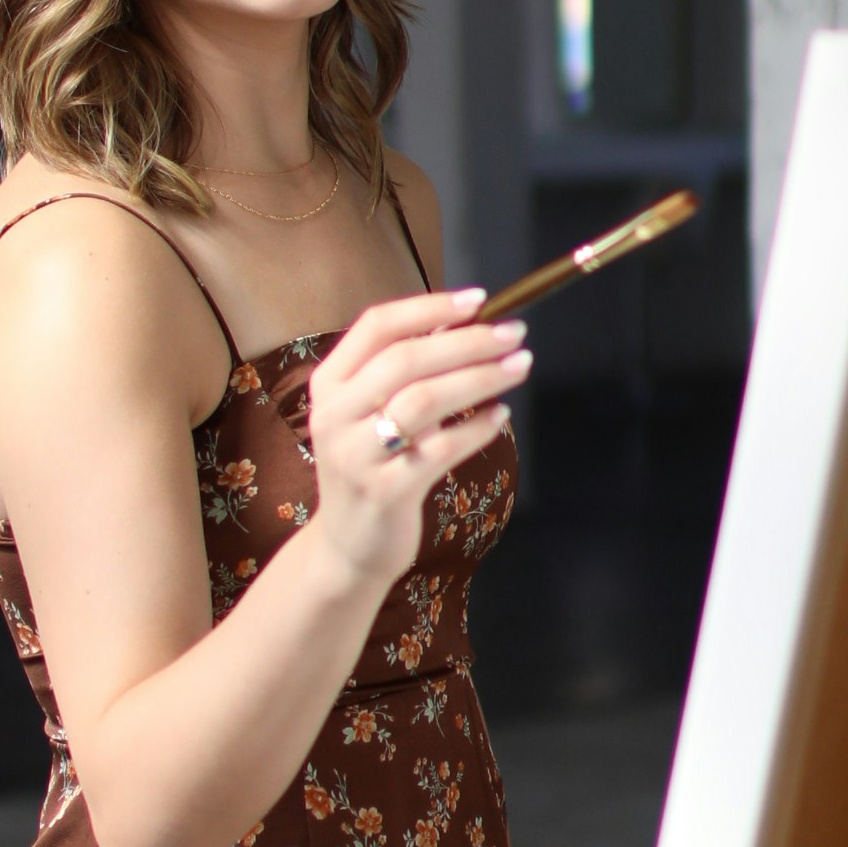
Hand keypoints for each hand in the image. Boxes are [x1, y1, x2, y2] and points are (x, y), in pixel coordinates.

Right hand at [305, 290, 529, 595]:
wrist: (348, 546)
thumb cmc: (371, 467)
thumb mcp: (369, 414)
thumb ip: (403, 373)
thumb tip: (465, 323)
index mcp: (329, 384)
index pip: (377, 326)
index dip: (429, 307)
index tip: (479, 300)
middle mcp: (334, 414)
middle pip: (405, 359)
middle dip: (467, 341)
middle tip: (514, 334)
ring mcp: (356, 455)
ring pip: (425, 400)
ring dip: (479, 378)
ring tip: (518, 367)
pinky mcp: (385, 491)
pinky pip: (441, 449)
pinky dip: (477, 428)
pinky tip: (500, 415)